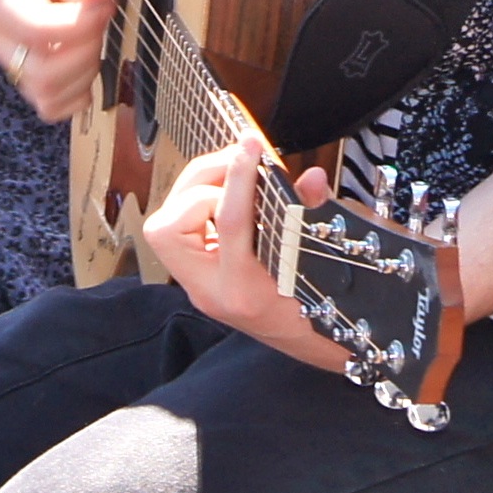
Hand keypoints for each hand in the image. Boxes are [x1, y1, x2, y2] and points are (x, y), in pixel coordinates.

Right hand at [0, 0, 112, 121]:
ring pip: (48, 95)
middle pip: (43, 74)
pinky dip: (76, 92)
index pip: (39, 33)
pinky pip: (50, 104)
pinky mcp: (25, 66)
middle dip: (86, 48)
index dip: (82, 23)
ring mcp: (8, 54)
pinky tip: (87, 59)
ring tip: (92, 30)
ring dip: (85, 70)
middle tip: (100, 13)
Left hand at [139, 124, 348, 368]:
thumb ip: (311, 214)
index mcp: (245, 292)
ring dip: (199, 190)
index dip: (240, 177)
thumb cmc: (324, 308)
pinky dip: (200, 205)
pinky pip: (178, 230)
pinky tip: (231, 198)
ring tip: (239, 177)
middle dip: (207, 180)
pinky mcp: (193, 276)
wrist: (314, 347)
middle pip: (177, 220)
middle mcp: (209, 291)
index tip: (251, 145)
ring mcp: (195, 286)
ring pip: (166, 222)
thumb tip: (310, 177)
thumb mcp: (326, 260)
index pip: (231, 221)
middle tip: (243, 159)